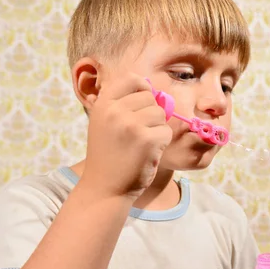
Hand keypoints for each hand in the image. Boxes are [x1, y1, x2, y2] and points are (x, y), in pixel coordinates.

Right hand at [81, 72, 171, 198]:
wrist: (105, 189)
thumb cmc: (109, 155)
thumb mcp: (105, 124)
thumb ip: (124, 105)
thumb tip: (155, 91)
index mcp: (103, 104)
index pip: (132, 79)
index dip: (143, 89)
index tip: (142, 104)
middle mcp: (115, 111)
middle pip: (151, 98)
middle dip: (151, 114)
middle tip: (138, 135)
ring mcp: (131, 125)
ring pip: (160, 114)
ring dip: (157, 129)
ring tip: (141, 145)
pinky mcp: (148, 140)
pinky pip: (166, 131)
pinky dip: (161, 144)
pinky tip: (146, 154)